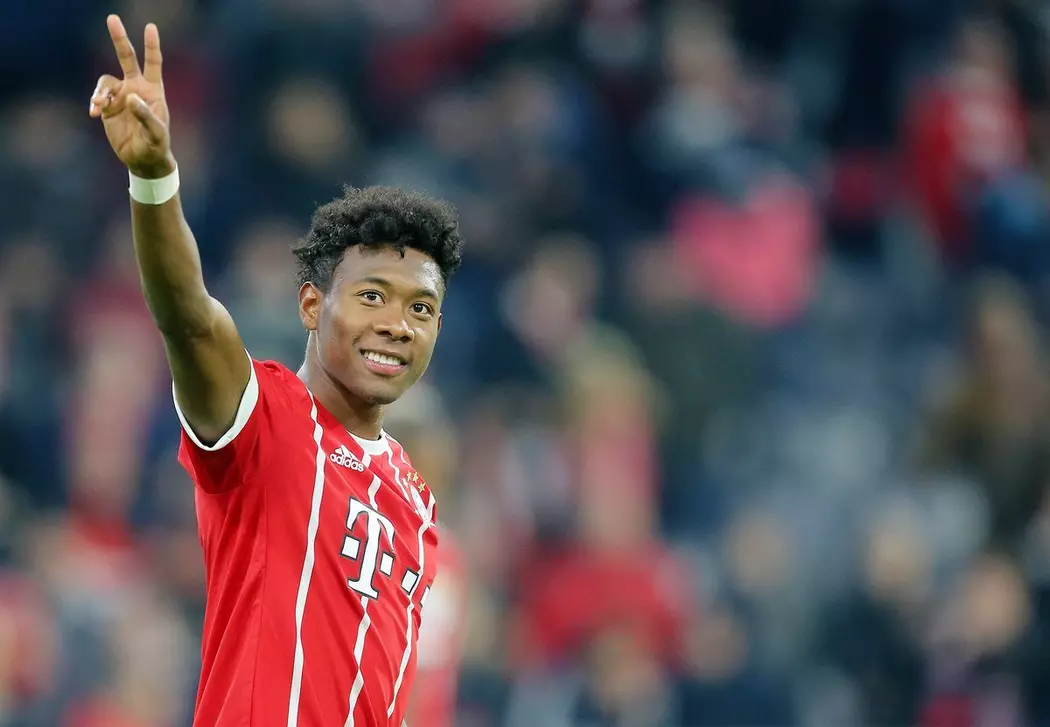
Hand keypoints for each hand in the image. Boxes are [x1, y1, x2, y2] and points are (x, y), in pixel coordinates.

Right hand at [89, 15, 173, 178]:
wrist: (142, 159)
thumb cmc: (156, 145)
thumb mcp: (156, 133)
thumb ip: (145, 115)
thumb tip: (130, 98)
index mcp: (153, 90)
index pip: (153, 63)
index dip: (151, 45)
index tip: (150, 27)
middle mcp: (136, 88)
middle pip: (127, 58)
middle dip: (120, 39)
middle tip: (112, 19)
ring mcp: (121, 96)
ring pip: (105, 81)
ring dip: (100, 91)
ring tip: (97, 105)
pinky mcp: (108, 107)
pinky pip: (98, 98)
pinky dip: (95, 102)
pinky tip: (95, 112)